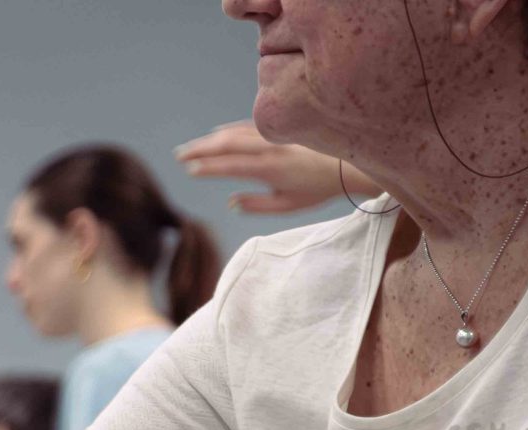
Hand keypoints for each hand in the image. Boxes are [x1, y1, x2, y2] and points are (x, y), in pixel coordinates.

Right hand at [175, 121, 354, 214]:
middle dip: (200, 150)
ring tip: (191, 148)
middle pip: (226, 144)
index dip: (206, 168)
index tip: (189, 171)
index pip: (229, 166)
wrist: (349, 164)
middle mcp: (270, 147)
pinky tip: (217, 134)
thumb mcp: (287, 205)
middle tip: (179, 156)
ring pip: (235, 133)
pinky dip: (230, 130)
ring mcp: (275, 136)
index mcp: (269, 168)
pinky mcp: (281, 129)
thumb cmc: (317, 189)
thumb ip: (256, 204)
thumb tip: (231, 202)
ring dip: (210, 140)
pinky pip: (249, 126)